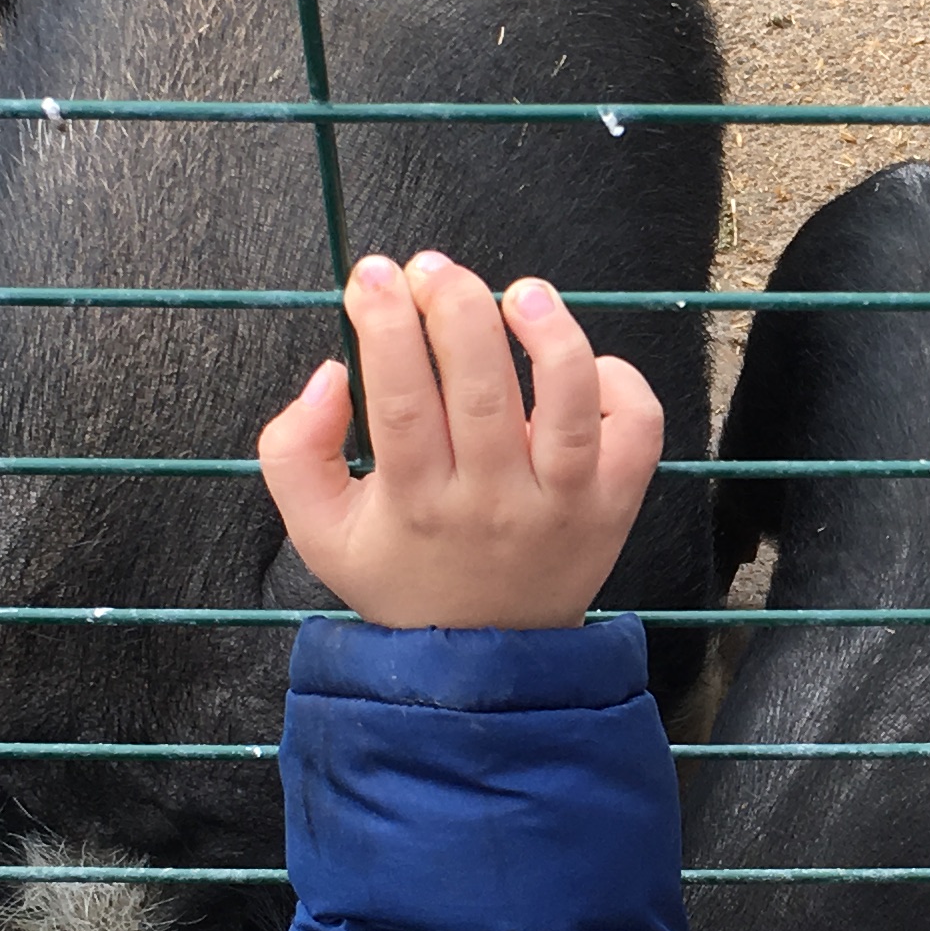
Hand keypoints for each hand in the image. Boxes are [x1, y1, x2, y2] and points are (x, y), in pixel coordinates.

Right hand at [258, 251, 664, 631]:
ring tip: (522, 293)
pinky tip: (580, 362)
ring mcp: (563, 503)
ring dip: (549, 333)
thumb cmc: (399, 574)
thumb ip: (292, 451)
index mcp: (415, 503)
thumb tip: (330, 373)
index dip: (384, 324)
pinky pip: (636, 430)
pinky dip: (619, 381)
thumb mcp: (318, 530)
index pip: (400, 398)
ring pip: (568, 404)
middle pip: (482, 389)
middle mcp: (493, 502)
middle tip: (432, 268)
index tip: (372, 275)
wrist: (484, 662)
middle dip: (455, 308)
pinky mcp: (615, 504)